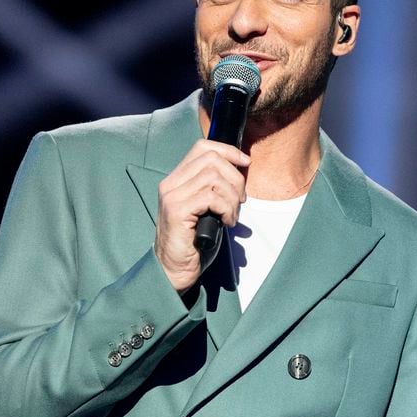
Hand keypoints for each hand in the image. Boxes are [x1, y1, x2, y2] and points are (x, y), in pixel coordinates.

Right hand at [154, 139, 249, 292]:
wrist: (174, 269)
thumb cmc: (193, 241)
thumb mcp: (206, 208)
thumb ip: (215, 187)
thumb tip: (241, 169)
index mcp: (177, 179)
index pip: (202, 147)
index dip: (228, 151)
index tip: (245, 162)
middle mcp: (171, 183)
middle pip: (212, 159)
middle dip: (235, 178)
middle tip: (241, 200)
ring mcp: (172, 196)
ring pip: (214, 178)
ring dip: (232, 197)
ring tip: (232, 215)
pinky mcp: (177, 211)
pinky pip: (212, 197)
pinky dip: (227, 209)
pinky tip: (226, 222)